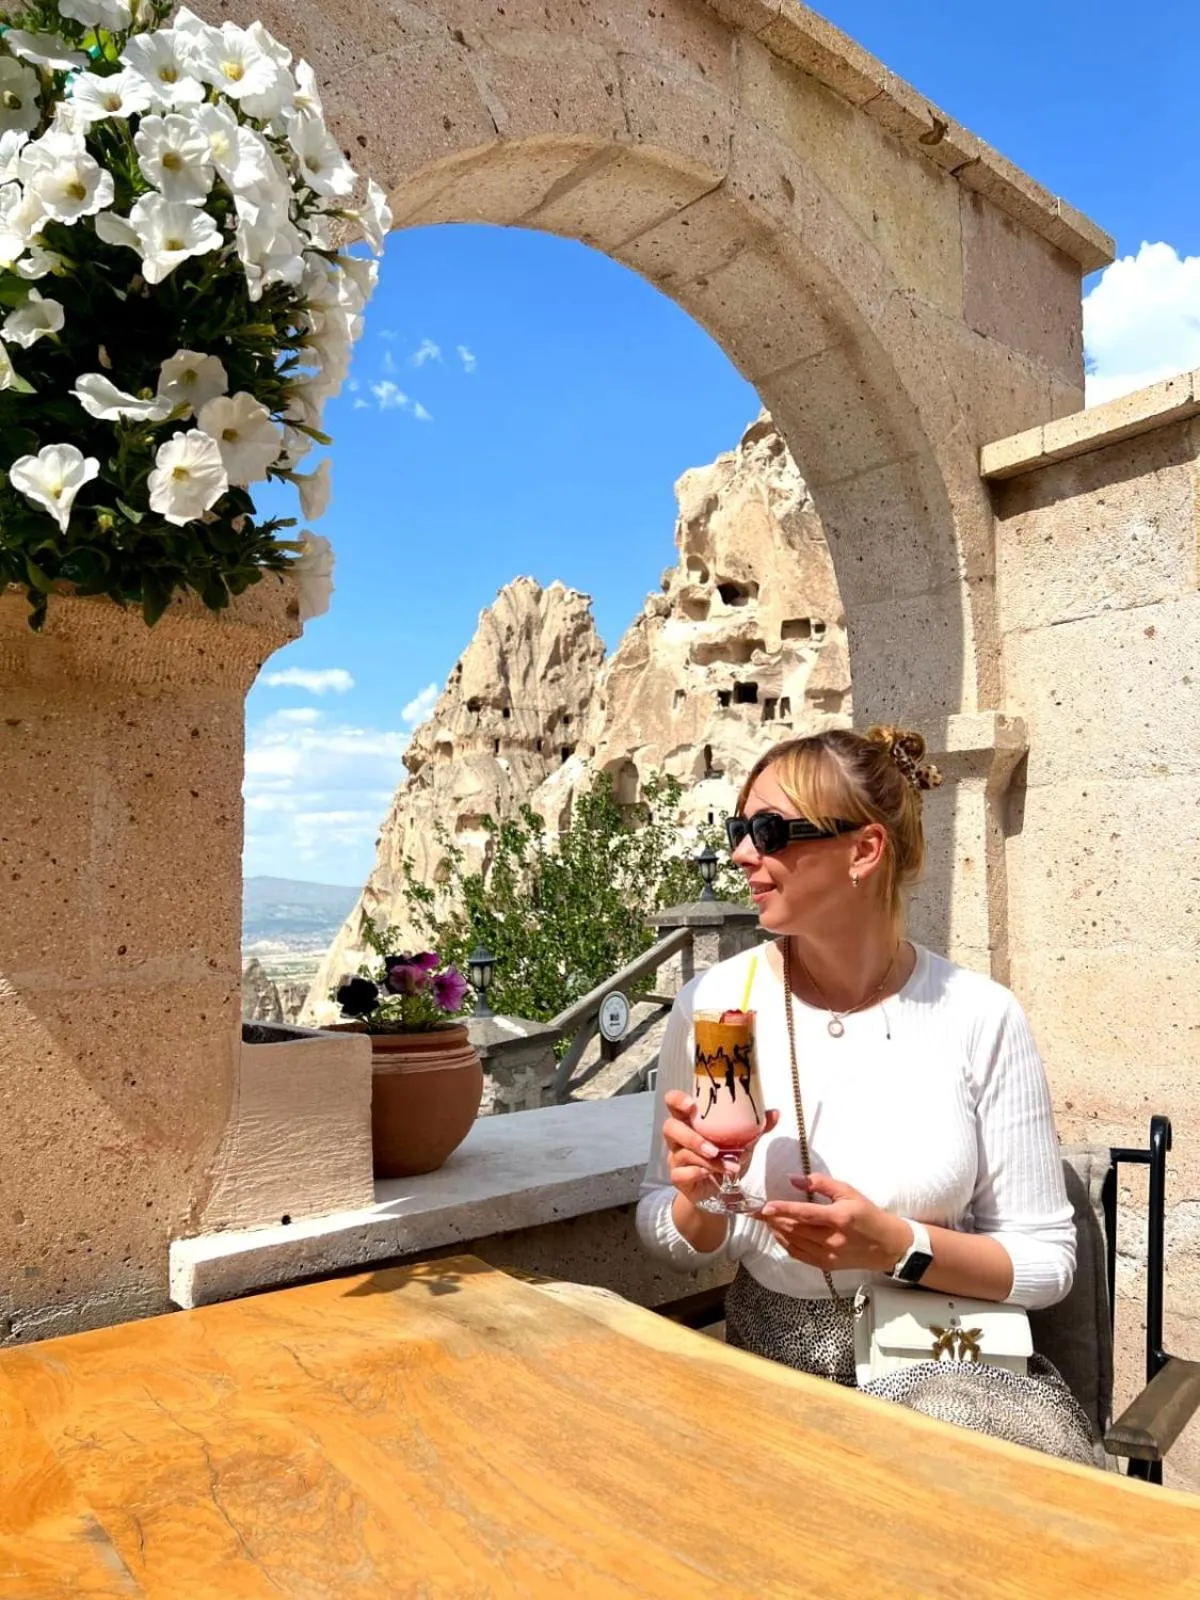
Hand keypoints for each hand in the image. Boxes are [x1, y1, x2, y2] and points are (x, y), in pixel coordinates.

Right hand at [661, 1090, 779, 1209]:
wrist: (718, 1191)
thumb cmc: (725, 1158)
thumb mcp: (742, 1142)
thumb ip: (756, 1128)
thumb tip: (775, 1113)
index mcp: (690, 1120)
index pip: (673, 1102)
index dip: (678, 1100)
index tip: (692, 1105)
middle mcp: (679, 1136)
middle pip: (670, 1127)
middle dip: (691, 1137)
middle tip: (713, 1148)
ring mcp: (675, 1157)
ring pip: (681, 1153)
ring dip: (707, 1160)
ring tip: (729, 1166)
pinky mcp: (677, 1177)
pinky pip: (680, 1173)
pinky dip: (697, 1173)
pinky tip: (710, 1175)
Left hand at [759, 1173, 911, 1273]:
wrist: (887, 1245)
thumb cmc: (868, 1214)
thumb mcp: (849, 1192)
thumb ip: (821, 1183)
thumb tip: (794, 1179)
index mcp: (839, 1218)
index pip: (804, 1214)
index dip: (782, 1210)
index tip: (765, 1206)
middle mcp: (832, 1239)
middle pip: (795, 1229)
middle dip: (774, 1219)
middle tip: (759, 1210)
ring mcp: (829, 1255)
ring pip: (794, 1243)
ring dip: (777, 1231)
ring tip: (767, 1220)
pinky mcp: (826, 1265)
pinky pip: (799, 1255)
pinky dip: (786, 1243)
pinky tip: (780, 1233)